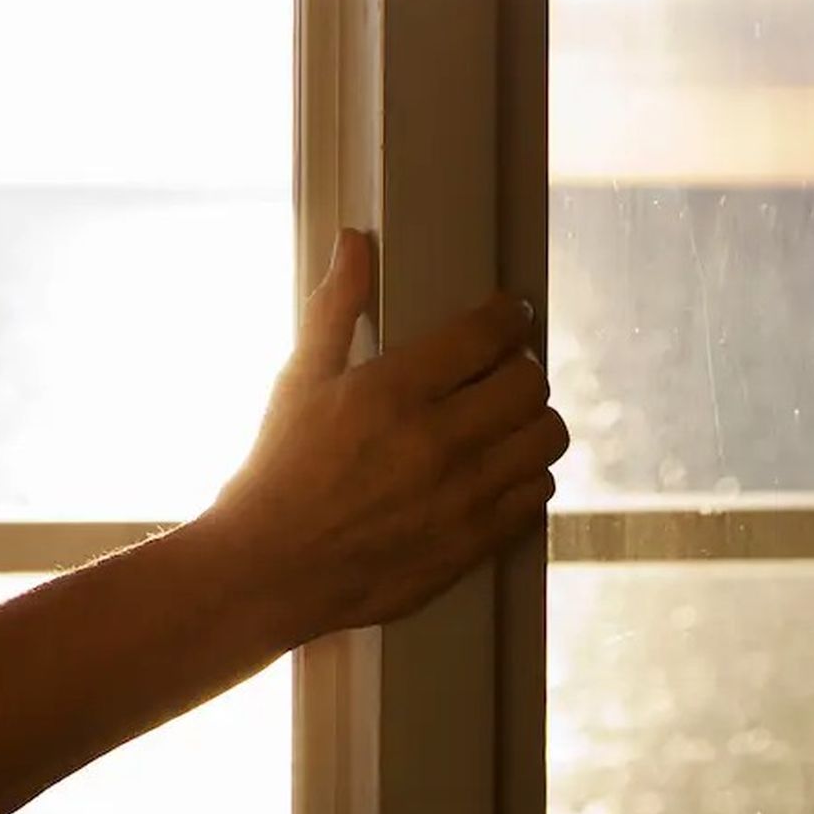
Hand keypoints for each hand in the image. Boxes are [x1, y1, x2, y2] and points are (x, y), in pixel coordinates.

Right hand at [193, 231, 565, 641]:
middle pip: (529, 383)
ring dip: (531, 421)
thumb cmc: (277, 472)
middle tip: (502, 370)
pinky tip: (499, 470)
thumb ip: (334, 309)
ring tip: (506, 420)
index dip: (508, 315)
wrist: (268, 570)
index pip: (487, 334)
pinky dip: (527, 476)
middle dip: (520, 367)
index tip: (508, 315)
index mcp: (392, 391)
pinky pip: (536, 497)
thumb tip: (352, 243)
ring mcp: (460, 497)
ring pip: (545, 439)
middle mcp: (436, 441)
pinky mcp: (471, 543)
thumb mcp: (299, 381)